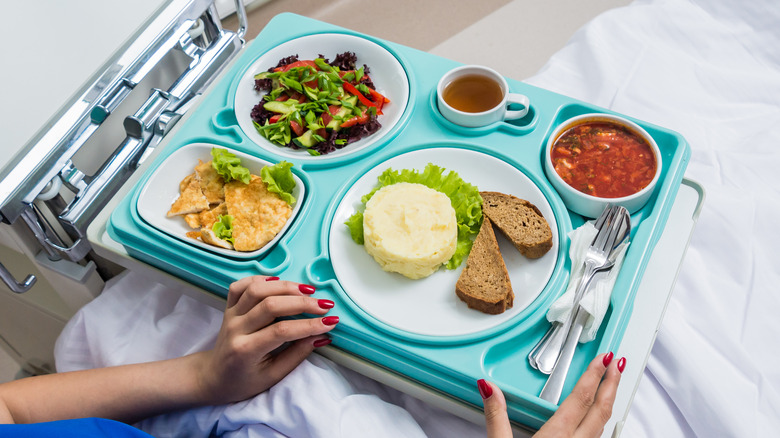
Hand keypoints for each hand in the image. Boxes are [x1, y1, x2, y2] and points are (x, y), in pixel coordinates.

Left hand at [195, 276, 337, 404]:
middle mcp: (236, 329)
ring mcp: (231, 315)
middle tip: (325, 305)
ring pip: (257, 290)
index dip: (308, 325)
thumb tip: (322, 336)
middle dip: (302, 303)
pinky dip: (261, 280)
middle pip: (270, 306)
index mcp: (246, 350)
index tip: (331, 322)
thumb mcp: (273, 376)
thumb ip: (297, 355)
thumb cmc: (244, 381)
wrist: (213, 377)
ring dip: (285, 286)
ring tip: (308, 290)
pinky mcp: (229, 306)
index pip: (281, 331)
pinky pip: (242, 285)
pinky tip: (279, 283)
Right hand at [479, 352, 623, 437]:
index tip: (603, 359)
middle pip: (601, 409)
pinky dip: (601, 427)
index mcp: (557, 437)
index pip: (582, 398)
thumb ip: (497, 416)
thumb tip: (490, 389)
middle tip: (617, 365)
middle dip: (611, 384)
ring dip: (608, 403)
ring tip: (611, 388)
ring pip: (603, 427)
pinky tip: (597, 426)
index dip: (594, 375)